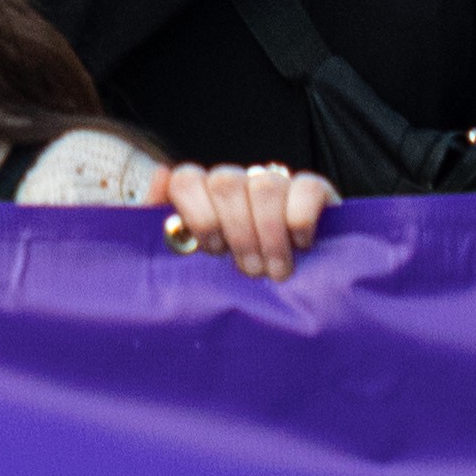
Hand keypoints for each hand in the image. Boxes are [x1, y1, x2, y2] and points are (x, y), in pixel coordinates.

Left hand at [149, 160, 333, 279]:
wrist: (296, 301)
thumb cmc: (234, 281)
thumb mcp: (192, 263)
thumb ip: (165, 223)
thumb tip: (161, 174)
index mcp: (204, 196)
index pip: (187, 179)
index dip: (198, 215)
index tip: (213, 250)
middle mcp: (238, 183)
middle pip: (225, 183)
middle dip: (237, 233)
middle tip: (250, 271)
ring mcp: (276, 183)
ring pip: (264, 186)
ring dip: (269, 235)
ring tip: (276, 271)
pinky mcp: (314, 190)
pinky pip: (306, 188)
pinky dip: (300, 219)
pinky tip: (301, 244)